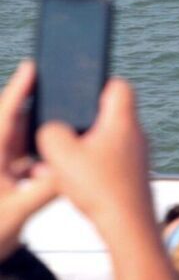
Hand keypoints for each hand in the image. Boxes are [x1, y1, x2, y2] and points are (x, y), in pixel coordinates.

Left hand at [0, 60, 57, 259]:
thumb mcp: (17, 212)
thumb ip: (45, 189)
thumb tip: (70, 169)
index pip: (5, 115)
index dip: (19, 89)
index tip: (32, 67)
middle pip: (18, 124)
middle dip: (41, 111)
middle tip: (66, 99)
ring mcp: (0, 167)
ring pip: (25, 142)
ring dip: (45, 140)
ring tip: (67, 135)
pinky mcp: (7, 179)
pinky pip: (29, 160)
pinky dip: (45, 159)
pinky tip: (59, 165)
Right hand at [37, 77, 152, 230]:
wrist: (129, 226)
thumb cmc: (101, 188)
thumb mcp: (62, 155)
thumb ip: (51, 132)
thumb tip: (53, 128)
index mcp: (123, 121)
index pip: (119, 85)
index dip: (99, 82)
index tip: (79, 91)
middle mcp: (137, 134)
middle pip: (111, 114)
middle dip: (84, 120)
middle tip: (64, 129)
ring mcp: (139, 155)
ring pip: (109, 140)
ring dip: (86, 146)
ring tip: (62, 160)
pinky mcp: (135, 174)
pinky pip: (112, 160)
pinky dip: (94, 165)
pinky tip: (75, 180)